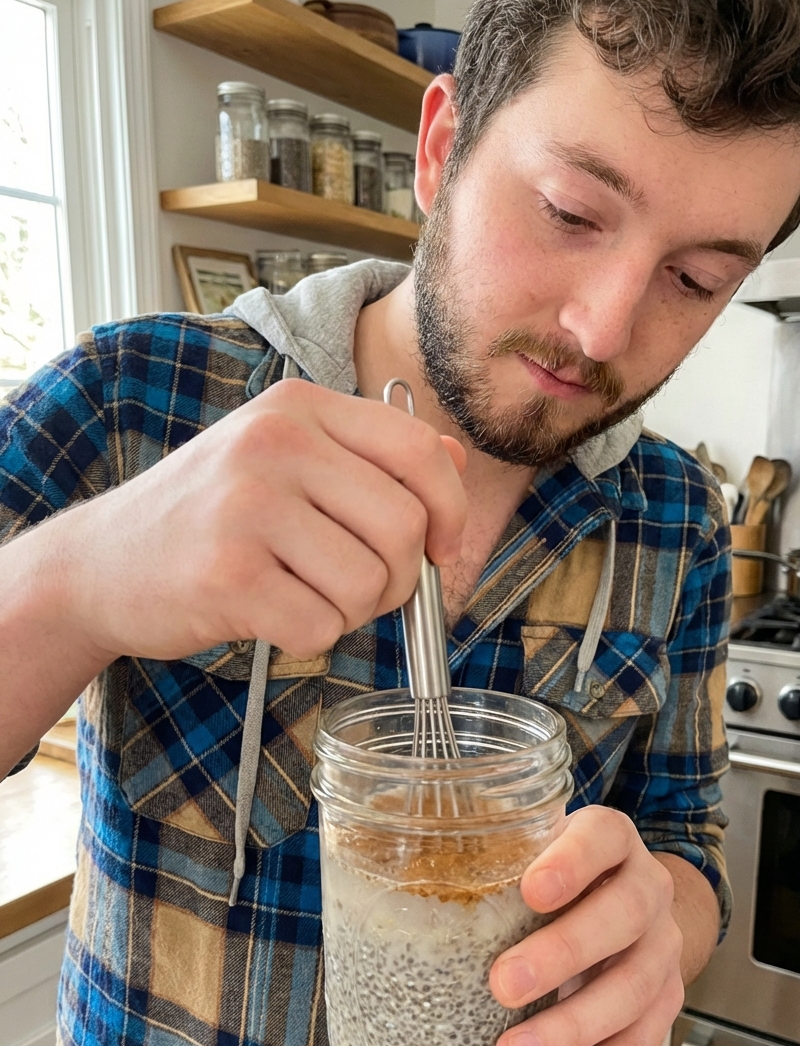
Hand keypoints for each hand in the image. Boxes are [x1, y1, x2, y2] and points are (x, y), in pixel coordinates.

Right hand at [61, 378, 466, 661]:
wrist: (98, 563)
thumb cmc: (206, 516)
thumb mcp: (285, 461)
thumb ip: (370, 456)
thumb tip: (456, 458)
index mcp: (299, 408)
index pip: (420, 450)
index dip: (449, 510)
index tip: (438, 546)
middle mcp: (275, 444)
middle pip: (404, 527)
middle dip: (400, 578)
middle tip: (361, 588)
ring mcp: (247, 506)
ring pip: (369, 584)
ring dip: (351, 612)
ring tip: (303, 596)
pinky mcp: (226, 575)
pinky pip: (321, 627)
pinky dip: (309, 638)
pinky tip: (269, 615)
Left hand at [490, 806, 684, 1045]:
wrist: (627, 904)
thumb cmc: (555, 874)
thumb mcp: (530, 851)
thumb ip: (490, 857)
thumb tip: (400, 874)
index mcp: (613, 840)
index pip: (604, 837)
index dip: (574, 862)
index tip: (532, 890)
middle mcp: (648, 889)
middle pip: (624, 915)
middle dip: (564, 953)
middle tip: (504, 984)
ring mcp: (663, 948)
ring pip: (633, 989)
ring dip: (571, 1030)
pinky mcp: (665, 1003)